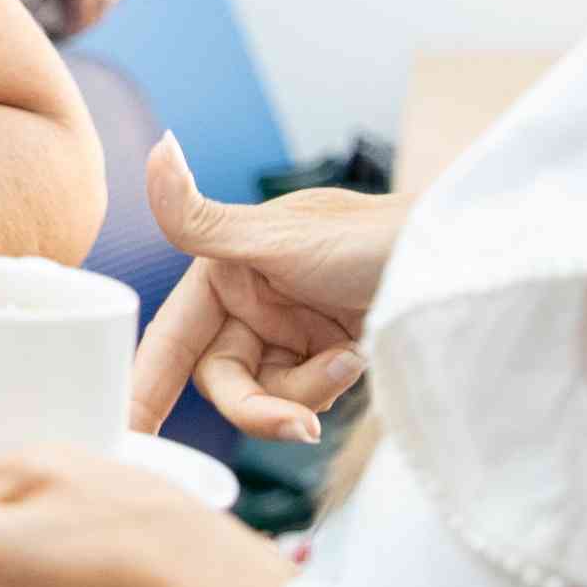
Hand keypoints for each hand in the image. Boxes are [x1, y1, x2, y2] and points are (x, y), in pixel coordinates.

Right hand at [125, 137, 405, 440]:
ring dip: (305, 392)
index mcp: (227, 267)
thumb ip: (202, 218)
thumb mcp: (278, 237)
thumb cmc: (371, 237)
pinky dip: (328, 386)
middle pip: (225, 380)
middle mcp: (254, 300)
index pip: (172, 337)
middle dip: (259, 405)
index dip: (144, 387)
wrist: (460, 263)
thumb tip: (157, 150)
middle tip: (297, 425)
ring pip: (267, 395)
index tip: (125, 436)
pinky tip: (359, 357)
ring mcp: (291, 331)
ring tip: (349, 364)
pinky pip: (306, 397)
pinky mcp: (328, 356)